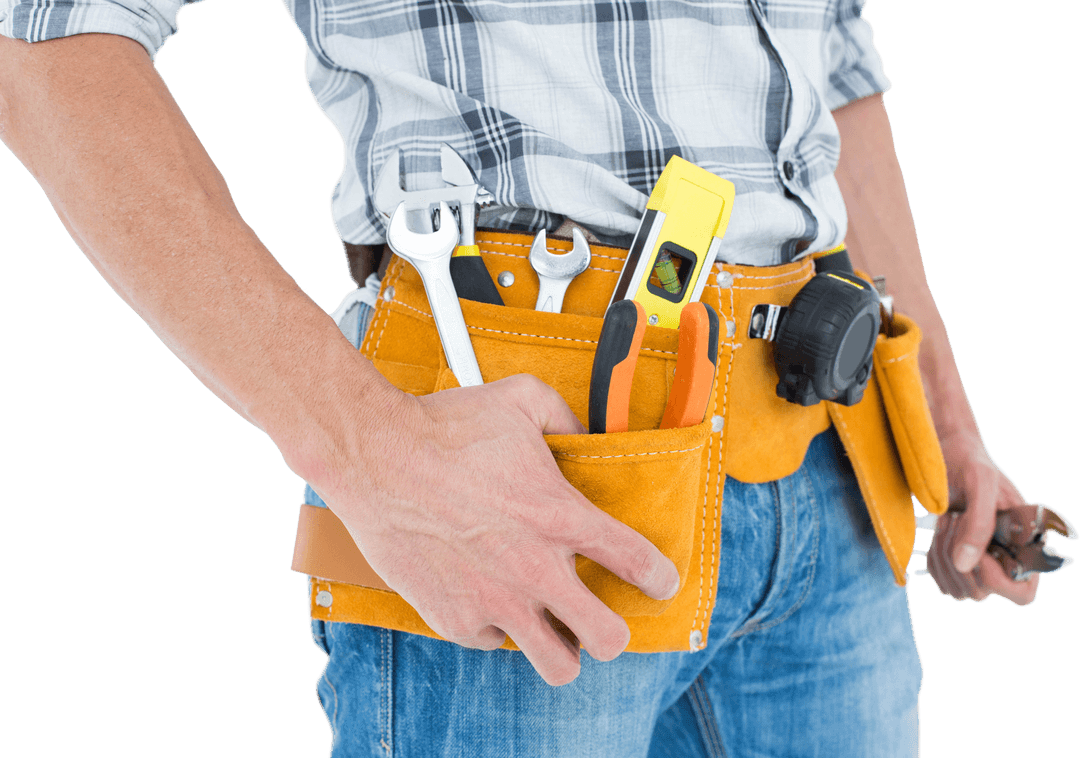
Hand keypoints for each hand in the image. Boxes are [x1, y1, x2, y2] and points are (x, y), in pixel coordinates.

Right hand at [316, 374, 680, 685]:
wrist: (376, 458)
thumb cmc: (447, 427)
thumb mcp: (522, 400)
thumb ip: (568, 420)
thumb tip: (587, 438)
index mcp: (560, 517)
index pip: (637, 562)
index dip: (659, 578)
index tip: (660, 584)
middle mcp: (536, 569)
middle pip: (609, 638)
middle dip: (613, 632)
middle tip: (599, 618)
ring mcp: (496, 601)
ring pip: (557, 665)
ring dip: (562, 649)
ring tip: (552, 628)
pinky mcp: (456, 619)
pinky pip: (495, 642)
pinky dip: (496, 626)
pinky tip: (486, 596)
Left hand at [925, 430, 1039, 605]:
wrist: (952, 456)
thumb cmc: (973, 464)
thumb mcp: (981, 484)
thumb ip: (980, 523)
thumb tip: (966, 565)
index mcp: (1028, 544)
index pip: (1022, 594)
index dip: (995, 581)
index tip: (976, 552)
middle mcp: (1008, 561)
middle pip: (979, 593)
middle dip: (957, 558)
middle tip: (953, 520)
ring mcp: (981, 565)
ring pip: (956, 589)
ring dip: (942, 556)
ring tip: (947, 520)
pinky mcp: (957, 563)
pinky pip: (940, 580)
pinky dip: (932, 558)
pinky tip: (938, 530)